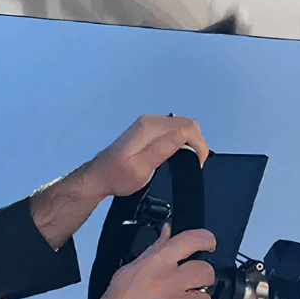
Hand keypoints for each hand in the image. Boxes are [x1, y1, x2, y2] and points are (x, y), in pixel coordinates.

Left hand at [85, 114, 210, 198]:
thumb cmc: (116, 176)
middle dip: (197, 143)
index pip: (187, 127)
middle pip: (187, 123)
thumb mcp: (142, 168)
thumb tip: (183, 135)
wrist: (100, 176)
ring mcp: (149, 124)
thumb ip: (163, 149)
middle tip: (195, 163)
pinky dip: (182, 141)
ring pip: (182, 125)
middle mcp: (149, 122)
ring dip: (190, 142)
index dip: (198, 145)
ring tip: (188, 160)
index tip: (197, 162)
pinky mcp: (148, 129)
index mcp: (149, 128)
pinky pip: (173, 129)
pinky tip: (178, 154)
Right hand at [90, 222, 216, 298]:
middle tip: (192, 285)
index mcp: (156, 264)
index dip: (206, 239)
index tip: (209, 244)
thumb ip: (154, 250)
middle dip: (202, 279)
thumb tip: (168, 232)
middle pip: (206, 272)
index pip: (191, 240)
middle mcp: (168, 281)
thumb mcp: (130, 269)